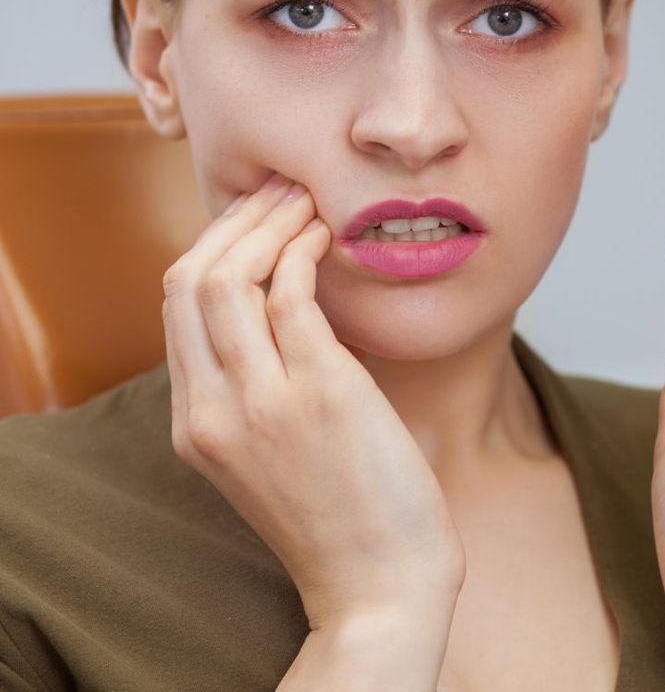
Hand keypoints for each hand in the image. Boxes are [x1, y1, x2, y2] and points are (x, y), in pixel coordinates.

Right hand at [161, 172, 466, 631]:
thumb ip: (255, 387)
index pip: (176, 307)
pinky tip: (327, 238)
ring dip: (271, 224)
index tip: (250, 216)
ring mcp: (261, 403)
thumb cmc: (339, 512)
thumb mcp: (268, 453)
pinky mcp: (321, 394)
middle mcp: (213, 410)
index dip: (211, 247)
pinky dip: (304, 252)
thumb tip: (280, 301)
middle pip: (188, 281)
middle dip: (234, 222)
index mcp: (196, 424)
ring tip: (306, 200)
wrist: (378, 583)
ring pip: (230, 278)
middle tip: (279, 190)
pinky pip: (292, 296)